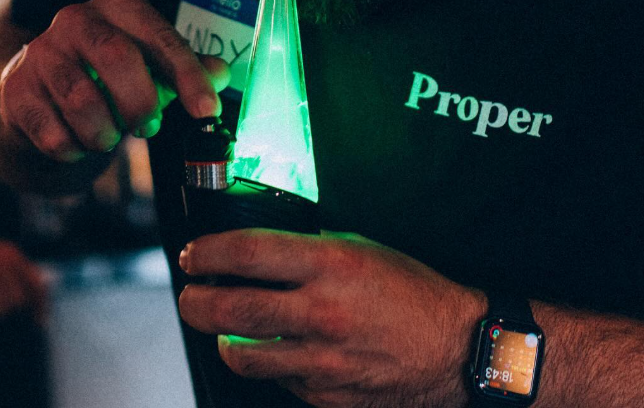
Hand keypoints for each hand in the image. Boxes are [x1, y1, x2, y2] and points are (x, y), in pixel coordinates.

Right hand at [0, 0, 229, 161]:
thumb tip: (221, 73)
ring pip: (82, 99)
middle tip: (147, 127)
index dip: (187, 76)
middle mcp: (75, 18)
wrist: (40, 95)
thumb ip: (188, 68)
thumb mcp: (153, 66)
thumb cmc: (109, 76)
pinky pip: (51, 131)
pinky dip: (73, 148)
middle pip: (117, 57)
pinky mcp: (15, 90)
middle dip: (141, 102)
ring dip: (105, 132)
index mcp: (118, 5)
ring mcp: (40, 52)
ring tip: (108, 136)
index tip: (207, 111)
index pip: (160, 38)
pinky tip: (76, 141)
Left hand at [178, 230, 486, 407]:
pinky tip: (275, 349)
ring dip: (222, 338)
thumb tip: (259, 255)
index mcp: (331, 264)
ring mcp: (321, 359)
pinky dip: (268, 362)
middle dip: (196, 301)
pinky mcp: (324, 393)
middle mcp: (321, 311)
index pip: (248, 252)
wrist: (454, 348)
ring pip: (243, 353)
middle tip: (189, 294)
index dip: (209, 252)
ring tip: (221, 326)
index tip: (193, 253)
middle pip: (232, 308)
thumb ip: (309, 251)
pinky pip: (279, 378)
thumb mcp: (361, 249)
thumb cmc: (410, 291)